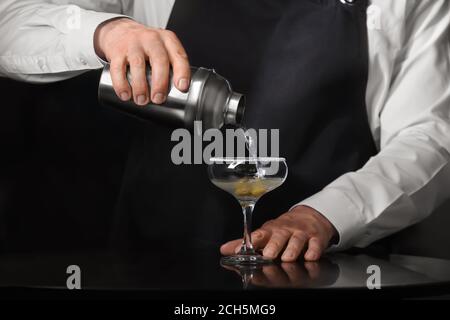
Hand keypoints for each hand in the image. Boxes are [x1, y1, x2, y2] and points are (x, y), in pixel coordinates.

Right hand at [94, 18, 189, 105]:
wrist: (120, 31)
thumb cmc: (147, 47)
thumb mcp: (164, 50)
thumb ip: (171, 68)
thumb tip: (177, 96)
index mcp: (168, 40)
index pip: (179, 56)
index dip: (182, 72)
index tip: (182, 87)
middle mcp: (152, 39)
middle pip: (159, 60)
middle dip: (160, 83)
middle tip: (158, 99)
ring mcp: (133, 43)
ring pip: (138, 64)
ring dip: (140, 86)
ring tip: (141, 100)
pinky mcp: (117, 50)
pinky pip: (118, 68)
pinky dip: (121, 84)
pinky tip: (125, 95)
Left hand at [221, 206, 336, 261]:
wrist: (311, 216)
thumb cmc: (285, 228)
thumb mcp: (266, 232)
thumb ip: (246, 243)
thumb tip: (224, 249)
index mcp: (271, 230)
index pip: (259, 234)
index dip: (250, 241)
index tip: (241, 250)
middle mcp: (285, 230)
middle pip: (279, 236)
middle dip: (274, 245)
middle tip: (268, 254)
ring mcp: (301, 234)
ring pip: (297, 241)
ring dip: (292, 249)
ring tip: (287, 258)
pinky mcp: (316, 238)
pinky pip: (316, 245)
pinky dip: (313, 251)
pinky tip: (309, 256)